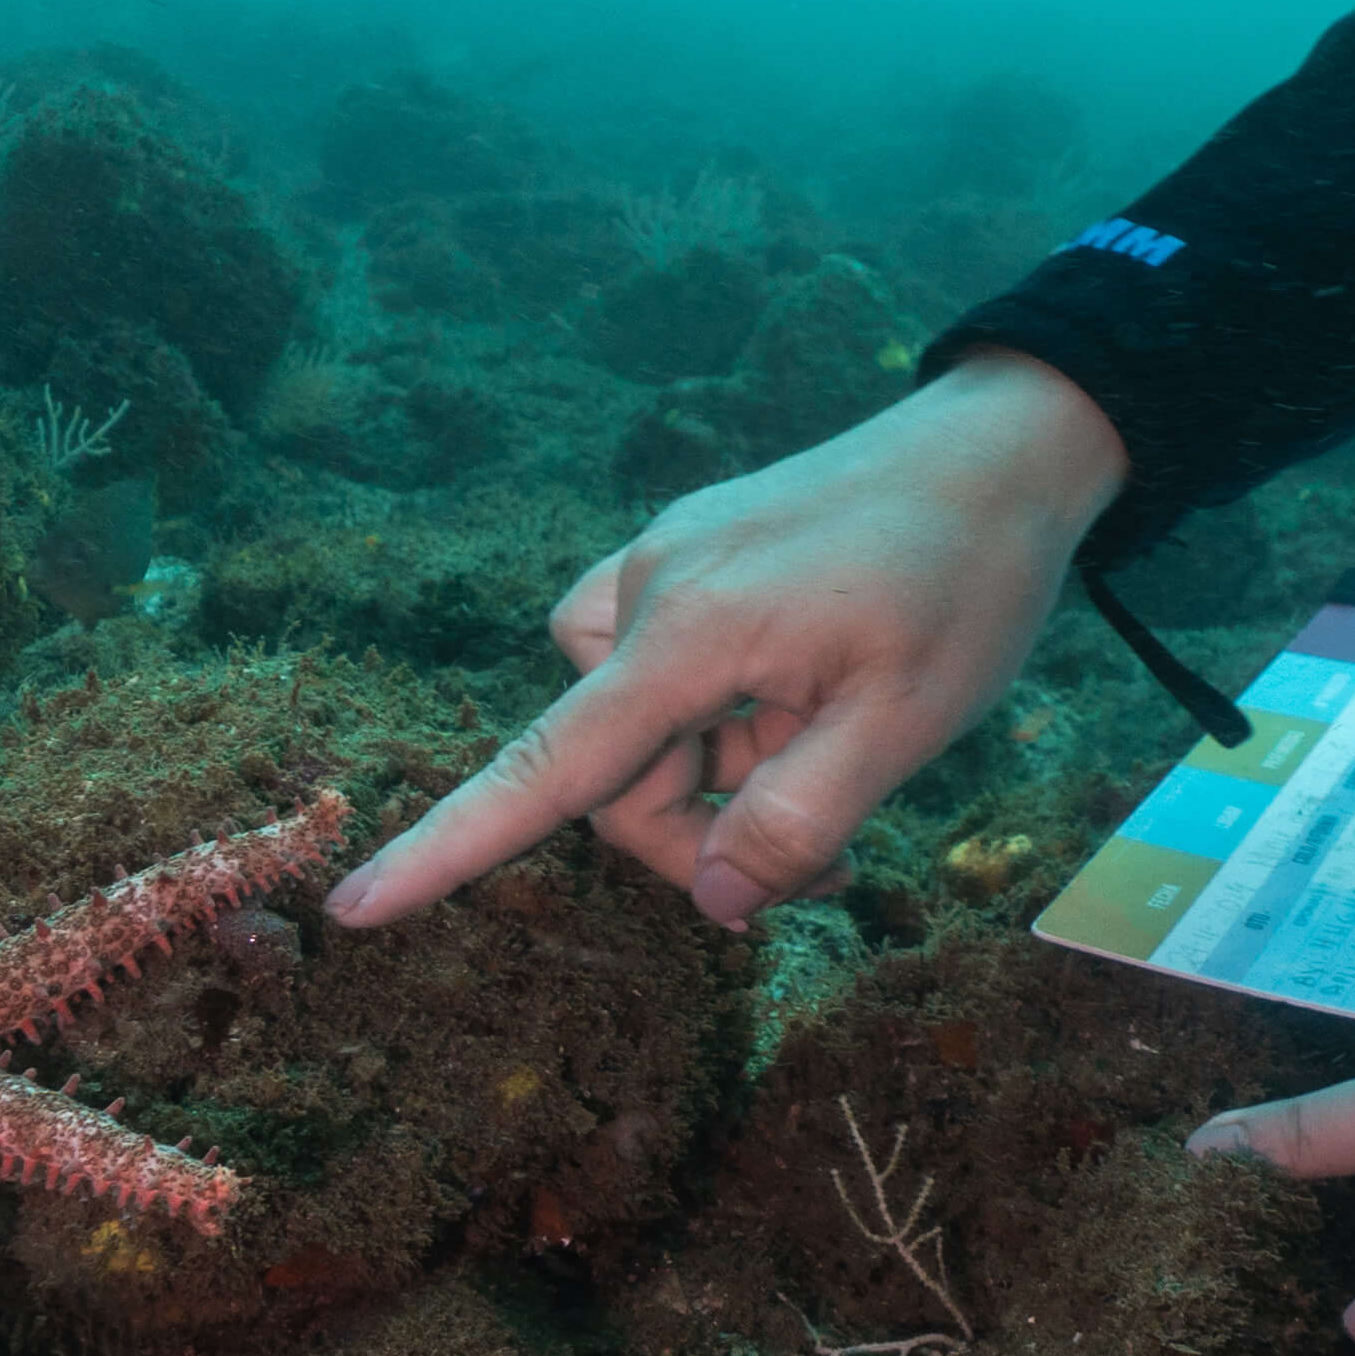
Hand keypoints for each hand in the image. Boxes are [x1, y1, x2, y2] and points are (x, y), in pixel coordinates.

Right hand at [322, 349, 1127, 931]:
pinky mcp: (689, 556)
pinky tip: (798, 700)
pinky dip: (715, 717)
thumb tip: (709, 899)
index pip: (547, 768)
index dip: (449, 846)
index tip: (354, 909)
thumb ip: (796, 822)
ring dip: (715, 776)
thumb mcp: (906, 727)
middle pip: (614, 774)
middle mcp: (646, 589)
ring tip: (832, 757)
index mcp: (686, 633)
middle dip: (703, 835)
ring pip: (638, 729)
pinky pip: (660, 668)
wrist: (1000, 447)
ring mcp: (662, 564)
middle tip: (833, 863)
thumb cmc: (963, 582)